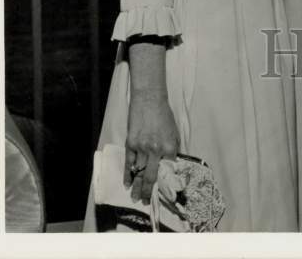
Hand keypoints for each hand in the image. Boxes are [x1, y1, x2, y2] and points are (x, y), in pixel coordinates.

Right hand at [124, 89, 179, 204]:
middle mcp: (155, 150)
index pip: (168, 170)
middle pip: (151, 176)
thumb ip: (172, 149)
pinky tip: (127, 183)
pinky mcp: (131, 144)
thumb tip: (170, 165)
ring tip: (136, 198)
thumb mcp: (174, 131)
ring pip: (139, 173)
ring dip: (137, 187)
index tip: (165, 194)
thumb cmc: (163, 114)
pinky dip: (128, 175)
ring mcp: (142, 147)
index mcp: (169, 147)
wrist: (149, 99)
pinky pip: (129, 163)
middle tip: (146, 202)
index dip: (166, 183)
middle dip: (149, 191)